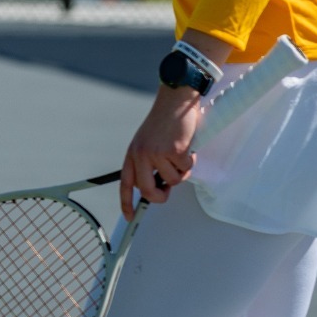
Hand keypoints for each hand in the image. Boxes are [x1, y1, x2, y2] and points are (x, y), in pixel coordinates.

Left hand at [119, 85, 201, 220]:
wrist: (175, 100)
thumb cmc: (164, 121)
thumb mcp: (147, 142)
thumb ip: (148, 163)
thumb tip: (158, 186)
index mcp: (132, 154)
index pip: (126, 184)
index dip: (126, 203)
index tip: (130, 216)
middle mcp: (141, 155)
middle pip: (148, 191)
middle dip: (161, 196)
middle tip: (168, 189)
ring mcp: (157, 154)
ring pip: (172, 181)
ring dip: (181, 172)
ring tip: (180, 154)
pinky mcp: (174, 151)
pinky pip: (186, 169)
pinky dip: (190, 161)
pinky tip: (187, 147)